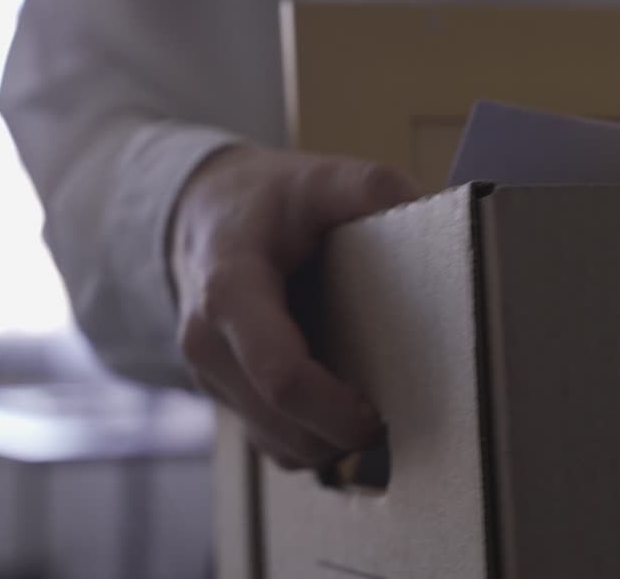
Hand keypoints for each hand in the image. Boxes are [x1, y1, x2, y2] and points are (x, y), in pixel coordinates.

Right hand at [170, 146, 418, 468]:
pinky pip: (271, 442)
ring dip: (327, 441)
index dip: (334, 409)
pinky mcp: (222, 394)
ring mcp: (209, 374)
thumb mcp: (316, 176)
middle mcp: (207, 341)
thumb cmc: (266, 200)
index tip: (380, 414)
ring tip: (370, 405)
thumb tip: (418, 208)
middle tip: (395, 414)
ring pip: (276, 444)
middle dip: (341, 433)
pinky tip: (340, 405)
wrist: (201, 214)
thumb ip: (367, 187)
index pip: (278, 373)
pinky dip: (310, 439)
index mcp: (230, 289)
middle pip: (281, 422)